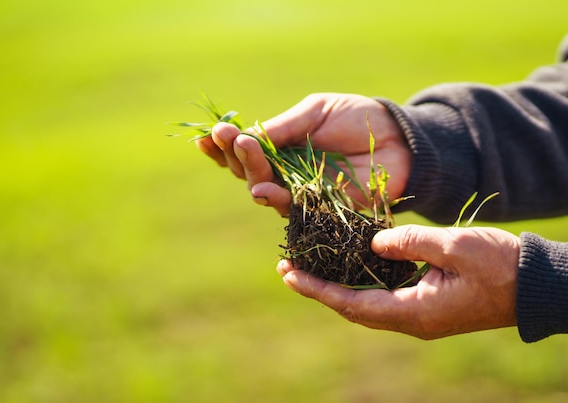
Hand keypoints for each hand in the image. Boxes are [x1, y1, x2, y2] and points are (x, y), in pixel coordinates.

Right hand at [196, 93, 410, 215]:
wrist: (399, 138)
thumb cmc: (355, 117)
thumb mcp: (314, 112)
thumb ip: (282, 127)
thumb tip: (242, 137)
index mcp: (281, 149)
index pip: (244, 151)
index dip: (222, 146)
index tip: (206, 135)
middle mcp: (286, 174)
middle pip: (250, 173)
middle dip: (236, 155)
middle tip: (228, 137)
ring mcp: (302, 194)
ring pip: (266, 191)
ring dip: (252, 175)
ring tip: (243, 154)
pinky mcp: (322, 211)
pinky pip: (294, 209)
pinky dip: (276, 200)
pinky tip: (263, 190)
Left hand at [277, 224, 520, 339]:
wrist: (536, 284)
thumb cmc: (501, 266)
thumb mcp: (455, 247)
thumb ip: (411, 243)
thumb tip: (372, 243)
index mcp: (414, 312)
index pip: (352, 303)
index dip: (317, 290)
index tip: (288, 275)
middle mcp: (410, 319)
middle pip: (352, 308)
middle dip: (318, 290)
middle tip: (288, 269)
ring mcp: (418, 314)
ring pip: (365, 303)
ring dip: (335, 287)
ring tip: (308, 267)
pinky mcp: (426, 304)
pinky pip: (382, 296)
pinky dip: (359, 283)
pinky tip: (347, 265)